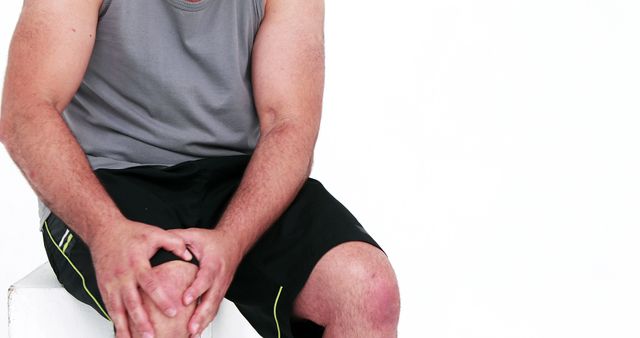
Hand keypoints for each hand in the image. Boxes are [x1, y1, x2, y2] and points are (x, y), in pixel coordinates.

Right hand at [89, 219, 192, 337]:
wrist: (104, 231)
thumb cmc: (130, 233)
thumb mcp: (155, 234)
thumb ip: (174, 243)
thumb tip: (189, 256)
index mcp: (137, 264)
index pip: (151, 284)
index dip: (161, 299)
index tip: (172, 312)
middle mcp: (123, 276)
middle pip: (132, 303)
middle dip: (142, 321)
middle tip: (152, 336)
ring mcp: (111, 284)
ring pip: (118, 311)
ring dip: (126, 328)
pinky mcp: (104, 289)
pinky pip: (109, 309)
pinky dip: (115, 323)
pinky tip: (122, 335)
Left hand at [168, 228, 243, 336]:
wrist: (233, 243)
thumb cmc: (213, 241)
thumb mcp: (194, 235)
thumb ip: (177, 238)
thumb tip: (157, 241)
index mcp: (213, 263)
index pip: (205, 278)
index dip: (196, 290)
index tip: (185, 300)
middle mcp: (219, 277)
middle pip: (212, 299)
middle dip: (201, 315)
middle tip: (190, 328)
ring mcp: (221, 287)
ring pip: (214, 307)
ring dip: (204, 322)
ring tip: (192, 334)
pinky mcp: (220, 293)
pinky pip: (214, 309)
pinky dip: (206, 322)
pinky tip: (197, 332)